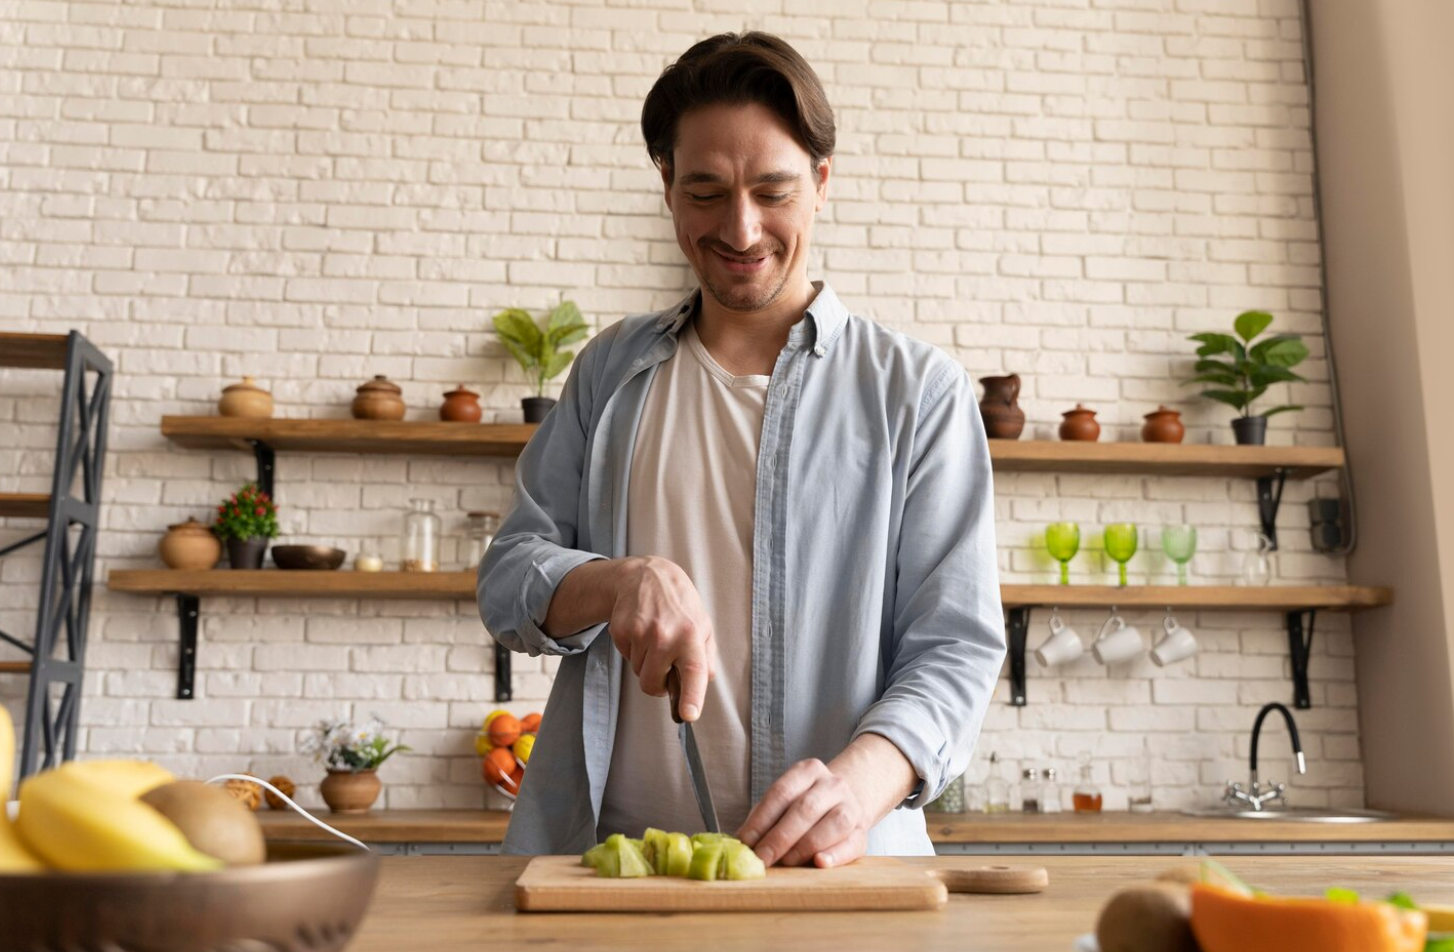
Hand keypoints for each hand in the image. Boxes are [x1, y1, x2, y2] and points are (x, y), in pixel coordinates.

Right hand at [608, 556, 715, 719]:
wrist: (646, 576)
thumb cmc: (679, 605)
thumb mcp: (703, 625)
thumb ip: (706, 658)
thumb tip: (702, 684)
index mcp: (692, 636)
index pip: (693, 671)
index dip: (691, 696)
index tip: (688, 715)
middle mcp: (665, 635)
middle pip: (652, 684)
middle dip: (657, 680)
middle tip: (665, 659)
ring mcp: (641, 632)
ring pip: (638, 672)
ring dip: (646, 662)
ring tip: (654, 636)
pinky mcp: (621, 630)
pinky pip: (625, 657)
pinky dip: (633, 650)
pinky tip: (641, 629)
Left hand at [736, 758, 868, 868]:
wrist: (845, 803)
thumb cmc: (805, 806)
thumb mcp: (785, 802)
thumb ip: (764, 819)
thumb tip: (740, 844)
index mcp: (808, 771)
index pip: (781, 793)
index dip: (761, 820)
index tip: (744, 843)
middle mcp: (833, 784)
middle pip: (805, 809)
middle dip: (779, 837)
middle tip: (761, 859)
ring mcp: (851, 806)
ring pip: (831, 825)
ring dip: (804, 847)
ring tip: (785, 863)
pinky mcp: (863, 832)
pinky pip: (851, 844)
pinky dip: (835, 856)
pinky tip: (819, 863)